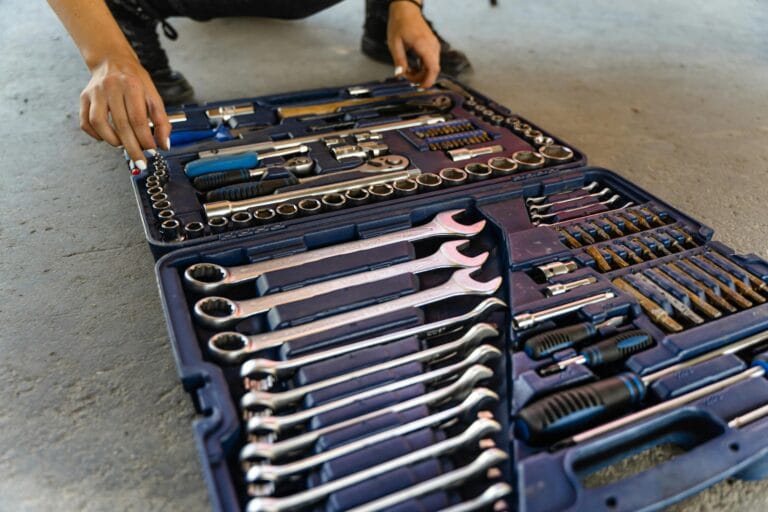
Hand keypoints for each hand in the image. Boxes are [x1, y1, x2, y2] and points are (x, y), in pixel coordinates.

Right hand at [79, 55, 170, 169]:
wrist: (112, 60)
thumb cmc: (136, 81)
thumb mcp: (153, 96)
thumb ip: (162, 120)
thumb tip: (164, 145)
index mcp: (132, 85)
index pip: (138, 119)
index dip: (145, 139)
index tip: (152, 151)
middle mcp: (111, 87)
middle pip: (121, 124)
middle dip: (132, 148)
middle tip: (140, 161)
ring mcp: (95, 92)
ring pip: (99, 123)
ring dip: (113, 140)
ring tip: (123, 145)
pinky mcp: (84, 97)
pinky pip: (85, 122)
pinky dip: (96, 134)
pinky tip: (107, 138)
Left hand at [386, 1, 440, 86]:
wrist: (406, 10)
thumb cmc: (399, 24)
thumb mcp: (394, 43)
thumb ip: (399, 60)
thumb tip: (400, 75)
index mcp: (424, 45)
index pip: (433, 68)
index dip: (428, 80)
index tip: (420, 87)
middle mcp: (432, 46)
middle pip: (434, 69)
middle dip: (422, 78)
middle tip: (407, 78)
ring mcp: (434, 45)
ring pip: (433, 66)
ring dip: (421, 73)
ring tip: (407, 71)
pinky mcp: (432, 46)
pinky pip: (431, 61)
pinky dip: (423, 67)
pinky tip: (412, 67)